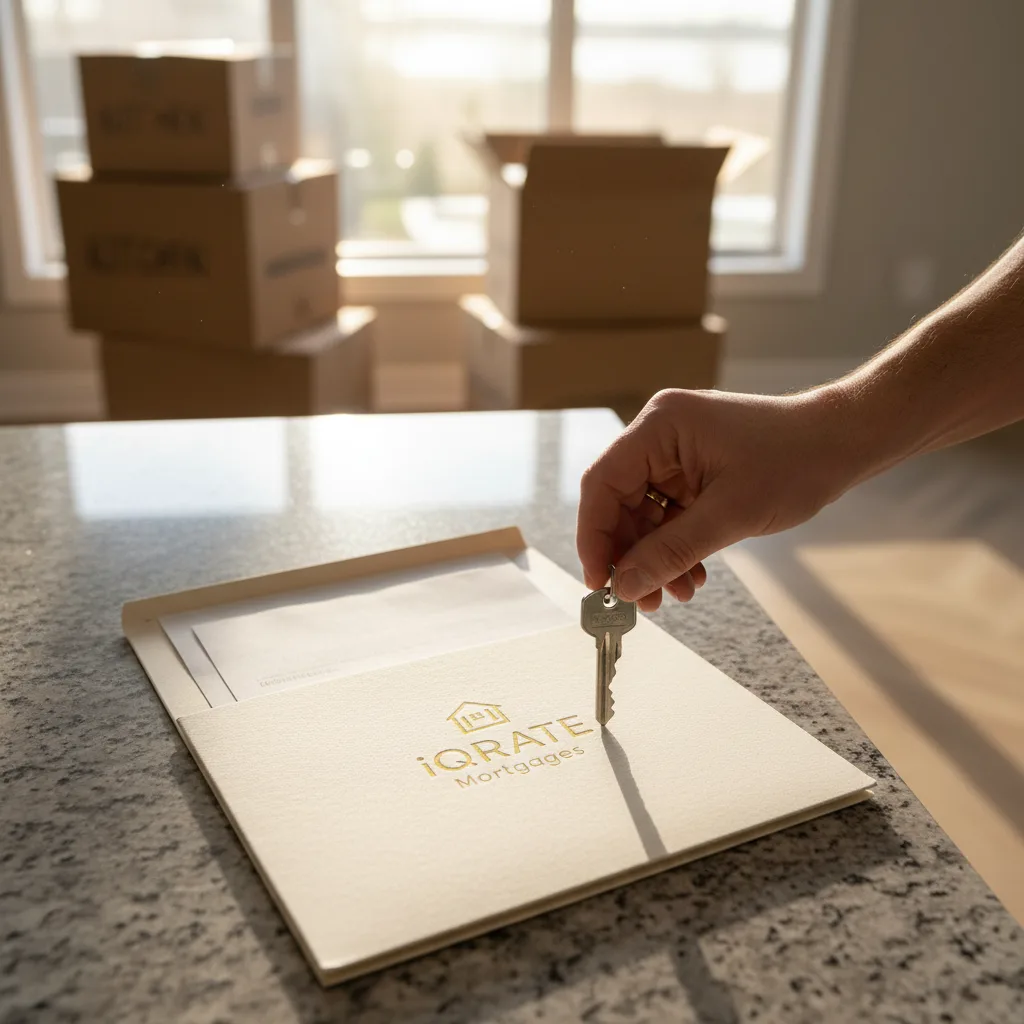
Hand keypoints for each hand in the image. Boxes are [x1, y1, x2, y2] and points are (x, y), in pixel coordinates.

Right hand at [576, 387, 854, 611]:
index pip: (602, 483)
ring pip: (644, 516)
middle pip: (619, 503)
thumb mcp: (730, 515)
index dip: (594, 536)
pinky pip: (669, 515)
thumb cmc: (794, 463)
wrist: (842, 444)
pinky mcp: (693, 472)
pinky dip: (675, 547)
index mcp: (660, 427)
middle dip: (629, 555)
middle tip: (638, 600)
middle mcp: (660, 436)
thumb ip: (671, 551)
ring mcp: (677, 454)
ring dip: (655, 558)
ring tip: (673, 594)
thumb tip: (624, 586)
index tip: (601, 582)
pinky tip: (691, 576)